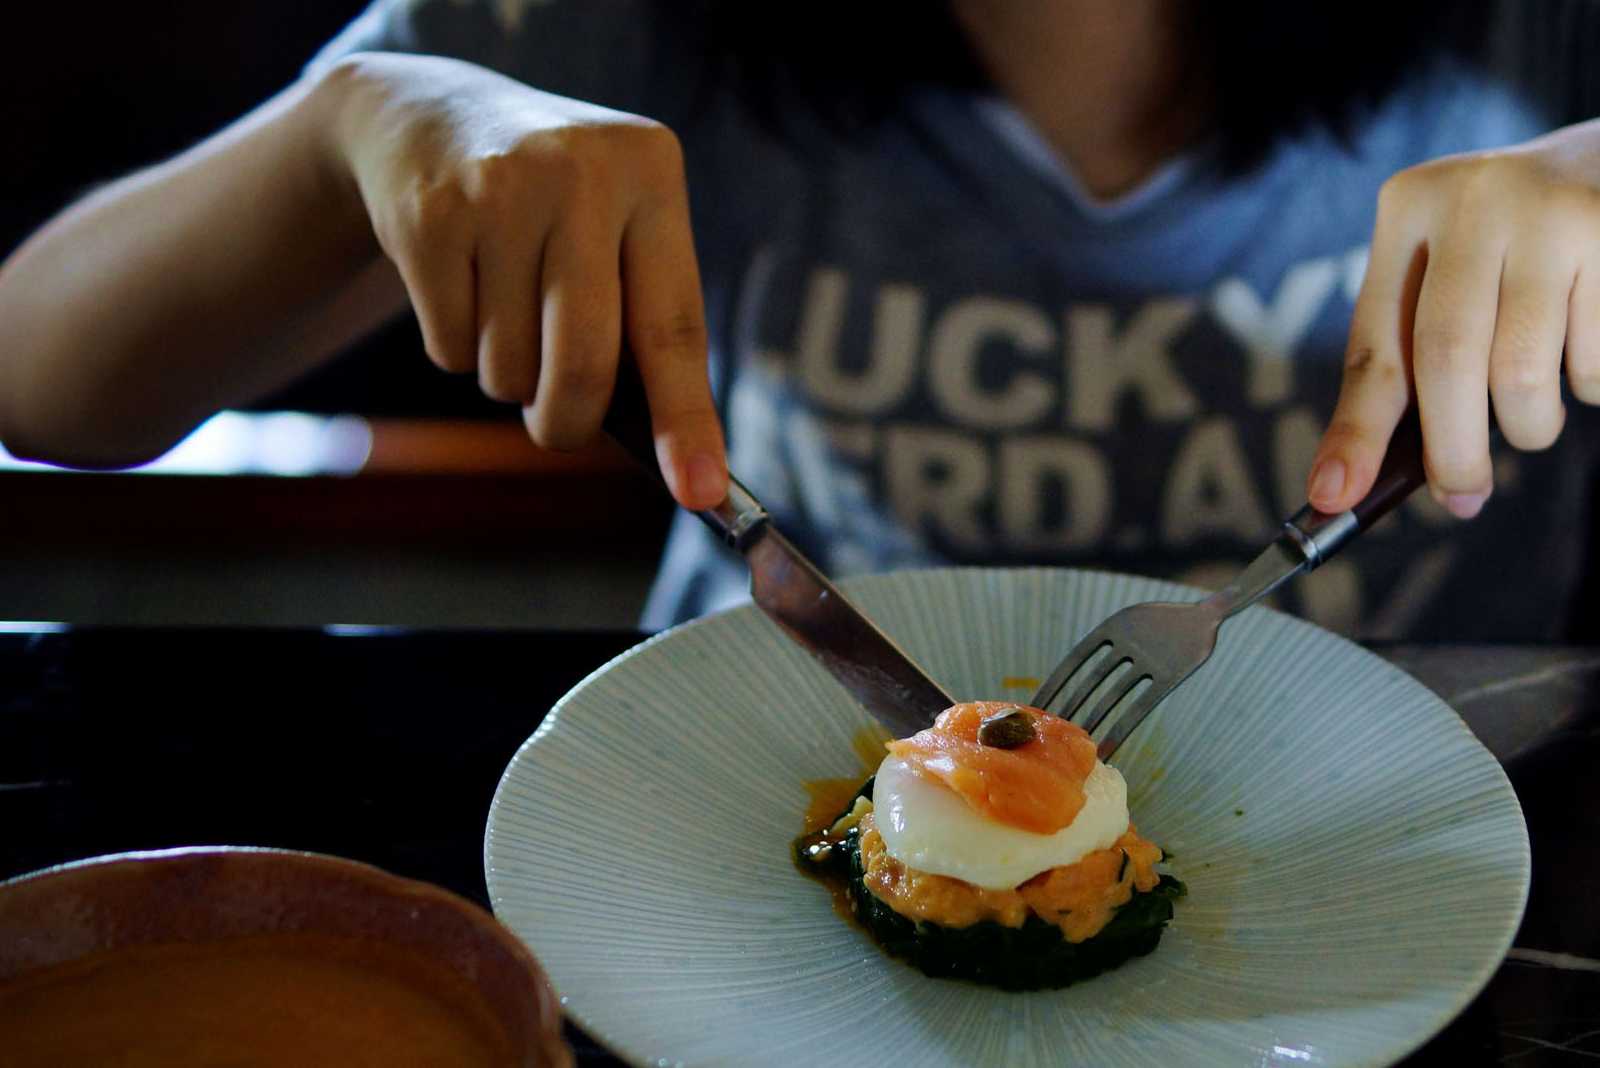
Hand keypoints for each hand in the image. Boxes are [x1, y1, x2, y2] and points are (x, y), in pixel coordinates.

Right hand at [322, 52, 726, 508]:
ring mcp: (498, 187)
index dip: (686, 420)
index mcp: (652, 171)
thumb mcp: (619, 228)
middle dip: (569, 423)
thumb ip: (647, 325)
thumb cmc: (557, 208)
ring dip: (508, 376)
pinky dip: (456, 349)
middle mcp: (582, 170)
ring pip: (510, 367)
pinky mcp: (428, 216)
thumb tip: (676, 461)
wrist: (430, 117)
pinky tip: (461, 285)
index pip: (675, 326)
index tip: (701, 492)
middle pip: (585, 363)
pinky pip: (450, 349)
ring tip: (507, 311)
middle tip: (561, 428)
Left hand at [1307, 119, 1599, 517]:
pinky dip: (1586, 386)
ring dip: (1529, 423)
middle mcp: (1476, 198)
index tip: (1333, 496)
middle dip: (1452, 450)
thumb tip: (1355, 482)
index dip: (1355, 429)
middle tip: (1461, 495)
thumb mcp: (1447, 271)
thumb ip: (1408, 360)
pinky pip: (1592, 363)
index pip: (1375, 342)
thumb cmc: (1515, 243)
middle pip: (1447, 360)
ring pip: (1524, 374)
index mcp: (1412, 204)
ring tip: (1536, 409)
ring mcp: (1554, 212)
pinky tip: (1586, 348)